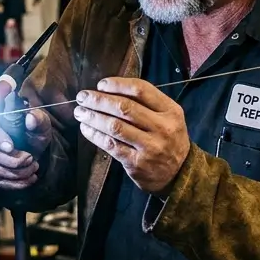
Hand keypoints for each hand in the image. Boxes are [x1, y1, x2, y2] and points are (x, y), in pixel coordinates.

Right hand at [0, 80, 50, 189]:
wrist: (35, 148)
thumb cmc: (35, 132)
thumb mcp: (40, 123)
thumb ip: (38, 119)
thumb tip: (31, 118)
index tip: (10, 147)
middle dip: (12, 160)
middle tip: (30, 158)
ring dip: (18, 173)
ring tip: (34, 167)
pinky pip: (0, 182)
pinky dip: (17, 183)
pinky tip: (31, 179)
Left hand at [73, 77, 189, 194]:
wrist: (179, 174)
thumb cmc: (168, 139)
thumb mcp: (168, 117)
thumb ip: (146, 103)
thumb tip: (109, 90)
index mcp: (170, 111)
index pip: (141, 90)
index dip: (117, 84)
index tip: (101, 84)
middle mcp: (162, 128)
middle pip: (124, 108)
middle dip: (99, 100)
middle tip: (82, 97)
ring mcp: (150, 147)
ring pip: (115, 126)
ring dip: (93, 117)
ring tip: (80, 112)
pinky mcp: (137, 163)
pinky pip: (111, 145)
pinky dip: (95, 135)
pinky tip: (85, 129)